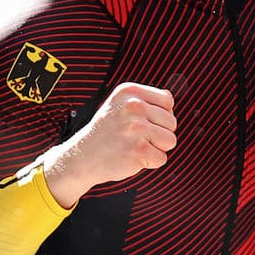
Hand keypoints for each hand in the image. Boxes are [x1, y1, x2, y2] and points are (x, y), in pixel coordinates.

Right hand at [42, 83, 176, 206]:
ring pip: (170, 140)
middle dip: (158, 133)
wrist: (82, 157)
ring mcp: (136, 128)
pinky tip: (130, 156)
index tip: (139, 122)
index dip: (159, 115)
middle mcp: (134, 106)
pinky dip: (149, 162)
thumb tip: (169, 95)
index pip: (168, 101)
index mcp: (130, 92)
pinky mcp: (138, 150)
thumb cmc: (106, 132)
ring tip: (133, 145)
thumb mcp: (119, 105)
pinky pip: (162, 158)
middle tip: (133, 137)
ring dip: (156, 148)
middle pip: (172, 122)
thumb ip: (145, 100)